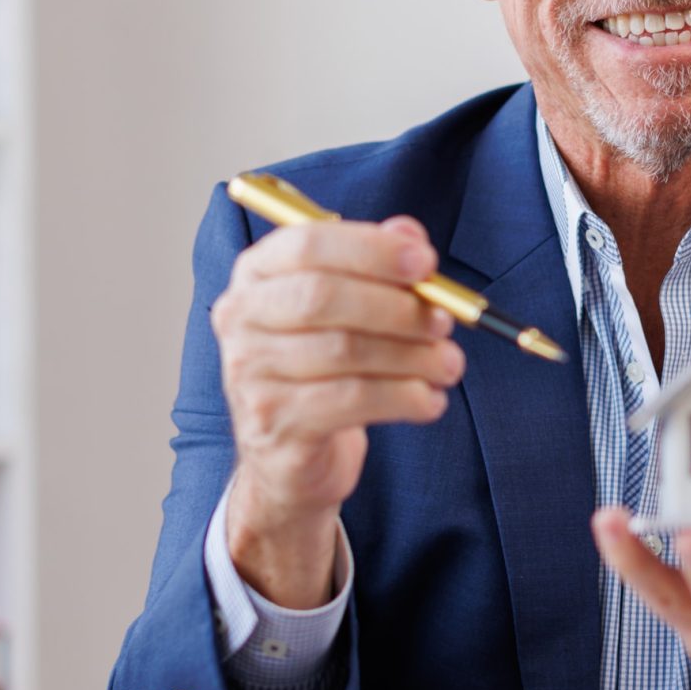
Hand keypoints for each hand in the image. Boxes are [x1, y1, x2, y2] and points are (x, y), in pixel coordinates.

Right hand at [211, 213, 463, 607]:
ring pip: (344, 351)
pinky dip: (403, 398)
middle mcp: (241, 318)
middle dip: (396, 306)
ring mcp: (250, 373)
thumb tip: (409, 235)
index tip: (426, 263)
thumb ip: (375, 263)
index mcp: (256, 274)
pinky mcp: (274, 422)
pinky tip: (429, 400)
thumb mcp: (347, 308)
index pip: (307, 245)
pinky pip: (351, 401)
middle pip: (322, 297)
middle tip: (443, 322)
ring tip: (449, 365)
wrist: (290, 454)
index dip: (371, 250)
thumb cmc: (322, 368)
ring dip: (411, 357)